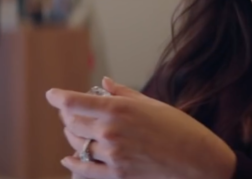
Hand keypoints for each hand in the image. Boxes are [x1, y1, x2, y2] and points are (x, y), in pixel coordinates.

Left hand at [46, 77, 236, 178]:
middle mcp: (111, 132)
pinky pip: (84, 170)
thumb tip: (104, 82)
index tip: (51, 94)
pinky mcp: (117, 176)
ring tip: (73, 130)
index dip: (58, 97)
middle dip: (68, 115)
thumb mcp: (153, 104)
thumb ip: (123, 94)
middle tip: (69, 111)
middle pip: (72, 122)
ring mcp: (112, 156)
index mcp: (119, 110)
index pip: (74, 102)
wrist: (200, 163)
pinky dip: (73, 164)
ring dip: (72, 135)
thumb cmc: (181, 130)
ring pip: (77, 144)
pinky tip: (68, 159)